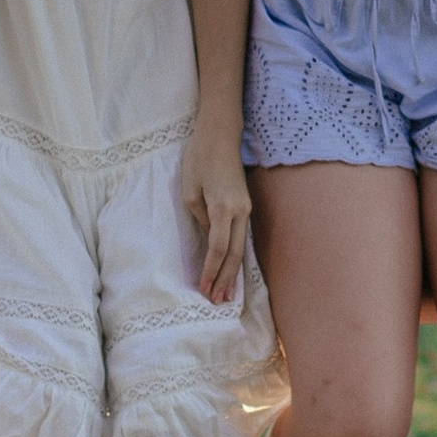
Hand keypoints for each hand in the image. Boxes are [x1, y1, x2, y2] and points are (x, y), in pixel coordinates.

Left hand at [183, 127, 251, 305]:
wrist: (220, 135)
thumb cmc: (199, 158)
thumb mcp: (190, 191)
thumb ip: (201, 219)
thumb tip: (210, 238)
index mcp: (223, 208)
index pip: (218, 249)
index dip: (211, 271)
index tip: (204, 290)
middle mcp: (240, 211)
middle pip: (235, 254)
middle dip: (226, 279)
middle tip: (218, 302)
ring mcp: (246, 209)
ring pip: (241, 248)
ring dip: (233, 272)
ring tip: (226, 294)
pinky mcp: (245, 206)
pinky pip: (242, 238)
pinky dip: (236, 257)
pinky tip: (232, 269)